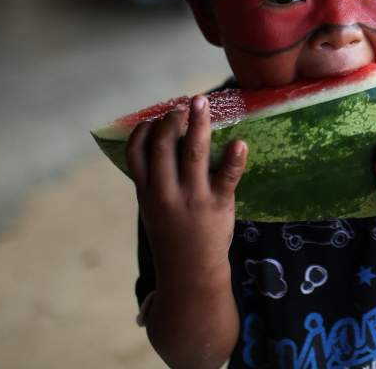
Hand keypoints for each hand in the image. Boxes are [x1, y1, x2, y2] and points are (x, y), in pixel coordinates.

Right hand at [126, 95, 245, 289]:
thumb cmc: (173, 233)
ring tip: (202, 104)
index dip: (144, 129)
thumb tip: (160, 141)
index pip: (136, 152)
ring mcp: (193, 198)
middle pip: (164, 146)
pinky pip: (228, 176)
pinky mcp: (218, 204)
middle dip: (172, 119)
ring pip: (194, 152)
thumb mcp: (152, 208)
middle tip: (184, 104)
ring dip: (198, 123)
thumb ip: (153, 179)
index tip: (155, 116)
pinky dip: (234, 158)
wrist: (190, 272)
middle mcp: (166, 192)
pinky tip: (240, 142)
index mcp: (146, 192)